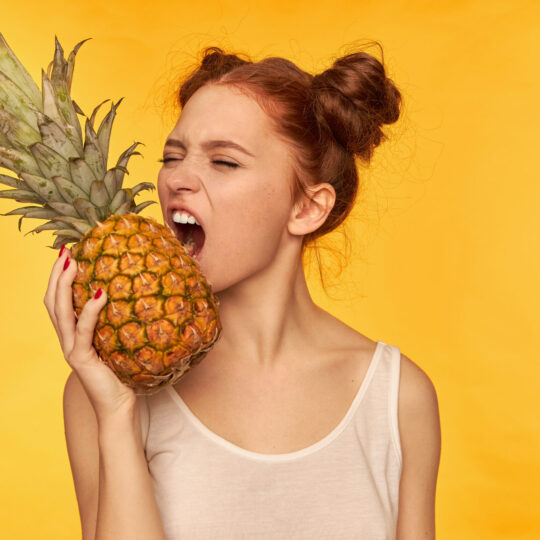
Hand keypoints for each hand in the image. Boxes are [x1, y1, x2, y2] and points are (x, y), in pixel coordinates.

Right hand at [44, 247, 135, 421]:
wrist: (120, 406)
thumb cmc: (123, 373)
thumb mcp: (119, 342)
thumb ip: (119, 322)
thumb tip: (139, 294)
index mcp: (74, 334)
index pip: (59, 301)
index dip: (58, 278)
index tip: (68, 253)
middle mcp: (68, 339)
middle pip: (52, 301)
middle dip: (56, 275)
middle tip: (65, 251)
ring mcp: (71, 349)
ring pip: (60, 311)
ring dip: (64, 285)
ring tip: (72, 263)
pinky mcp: (80, 358)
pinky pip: (82, 330)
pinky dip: (89, 310)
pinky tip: (98, 293)